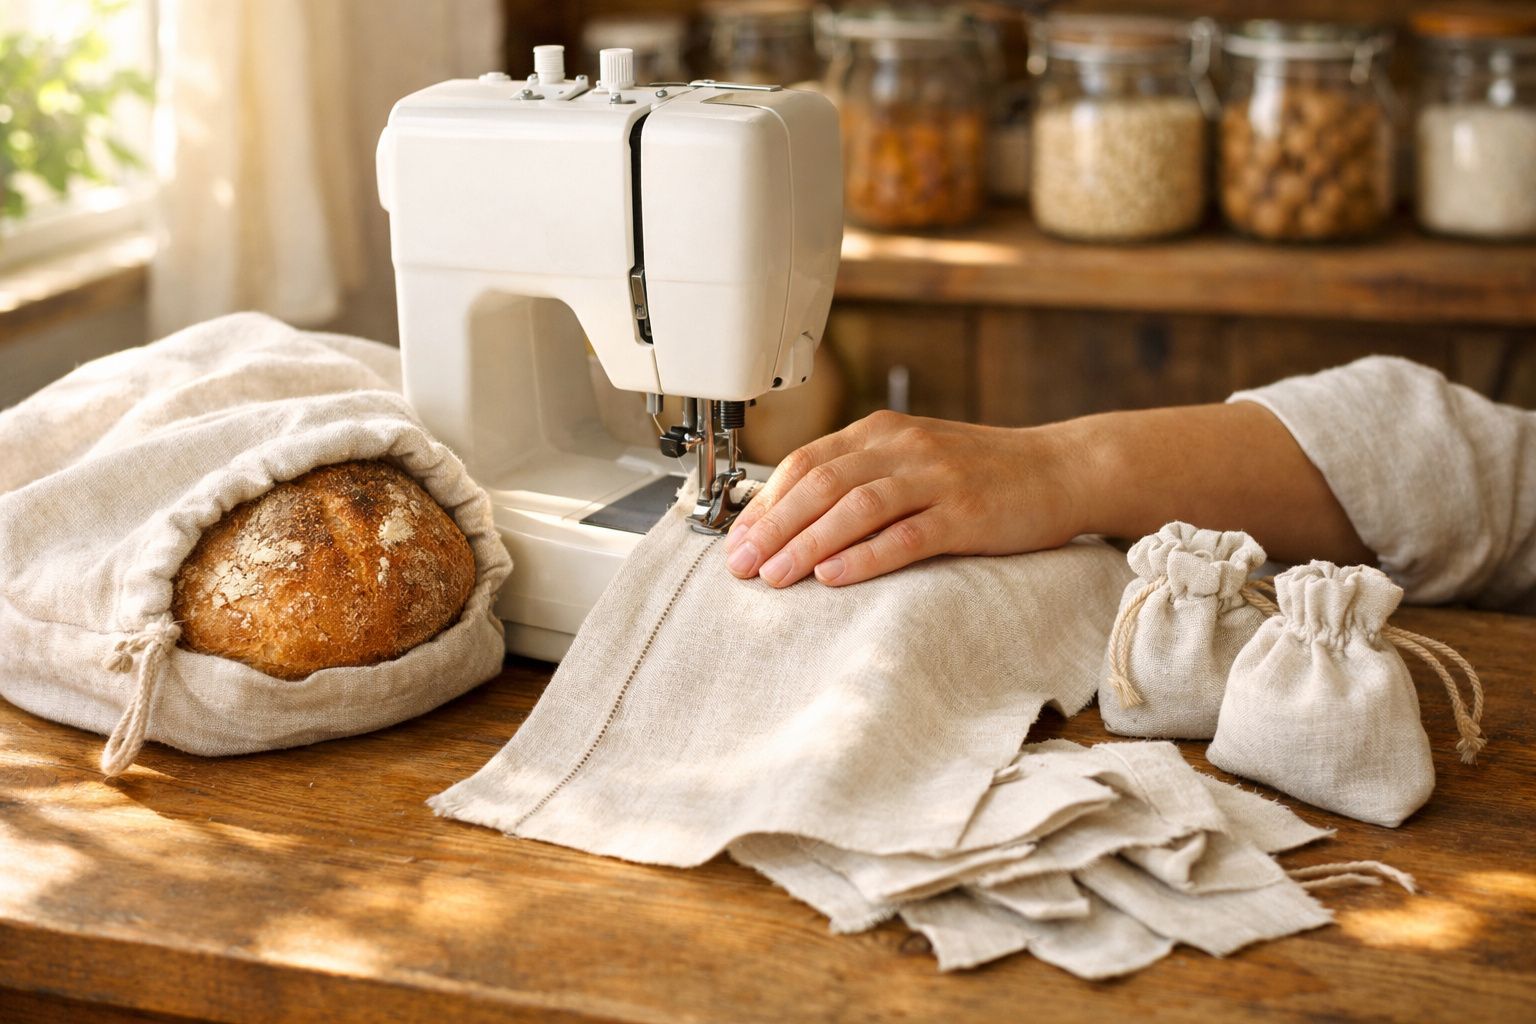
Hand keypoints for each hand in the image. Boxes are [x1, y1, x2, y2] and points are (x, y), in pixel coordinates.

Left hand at [724, 410, 1081, 587]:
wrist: (1061, 469)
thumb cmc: (980, 472)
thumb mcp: (912, 459)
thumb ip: (859, 477)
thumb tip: (791, 516)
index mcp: (882, 431)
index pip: (807, 462)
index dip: (766, 502)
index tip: (735, 538)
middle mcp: (904, 447)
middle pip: (822, 484)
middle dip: (774, 527)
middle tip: (740, 564)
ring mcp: (937, 478)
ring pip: (856, 508)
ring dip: (808, 543)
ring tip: (775, 576)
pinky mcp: (967, 513)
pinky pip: (906, 535)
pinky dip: (864, 557)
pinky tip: (834, 577)